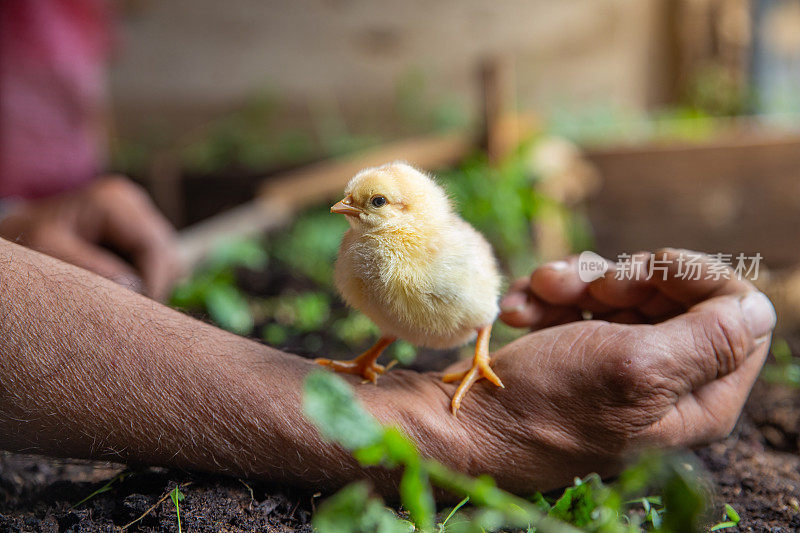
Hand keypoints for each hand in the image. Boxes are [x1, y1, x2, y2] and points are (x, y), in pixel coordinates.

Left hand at [0, 176, 181, 299]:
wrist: (17, 237)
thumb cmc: (26, 243)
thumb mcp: (50, 254)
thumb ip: (94, 271)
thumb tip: (137, 290)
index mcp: (113, 201)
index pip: (155, 248)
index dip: (154, 285)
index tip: (138, 318)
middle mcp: (133, 202)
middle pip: (167, 255)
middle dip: (152, 286)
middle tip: (127, 314)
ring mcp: (138, 215)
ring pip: (168, 262)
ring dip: (150, 285)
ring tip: (120, 300)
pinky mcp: (139, 231)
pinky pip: (159, 263)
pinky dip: (146, 280)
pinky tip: (121, 288)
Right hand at [393, 250, 774, 492]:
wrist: (465, 421)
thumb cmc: (547, 403)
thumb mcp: (635, 368)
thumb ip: (711, 338)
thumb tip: (757, 307)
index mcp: (700, 397)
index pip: (739, 315)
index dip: (696, 278)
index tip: (644, 270)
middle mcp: (666, 381)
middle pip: (676, 296)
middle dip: (624, 279)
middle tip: (587, 290)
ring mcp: (620, 364)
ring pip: (623, 292)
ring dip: (576, 283)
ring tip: (537, 294)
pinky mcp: (580, 352)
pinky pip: (582, 303)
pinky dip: (550, 297)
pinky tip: (521, 308)